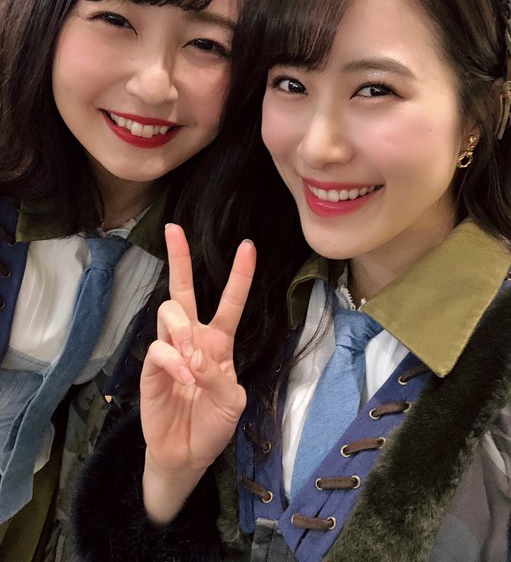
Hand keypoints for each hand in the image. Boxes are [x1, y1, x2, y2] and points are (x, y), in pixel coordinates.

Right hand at [140, 224, 255, 479]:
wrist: (188, 454)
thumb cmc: (213, 424)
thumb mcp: (231, 401)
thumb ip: (218, 374)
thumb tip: (196, 356)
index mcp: (218, 341)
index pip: (229, 303)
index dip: (239, 276)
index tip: (248, 246)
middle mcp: (193, 338)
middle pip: (183, 289)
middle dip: (179, 258)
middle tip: (175, 229)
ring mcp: (170, 350)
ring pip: (170, 312)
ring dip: (183, 331)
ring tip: (193, 362)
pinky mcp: (152, 367)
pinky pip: (158, 348)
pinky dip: (174, 361)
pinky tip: (185, 379)